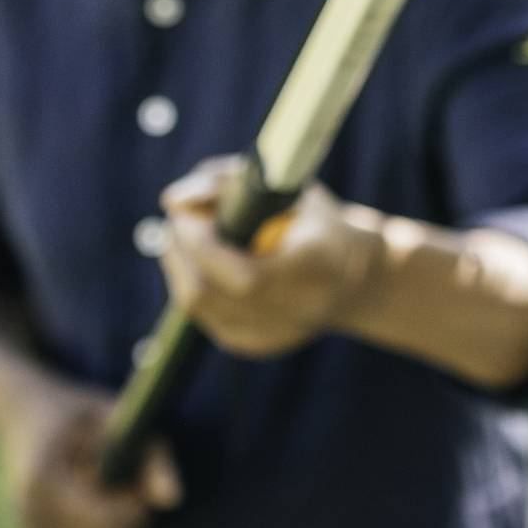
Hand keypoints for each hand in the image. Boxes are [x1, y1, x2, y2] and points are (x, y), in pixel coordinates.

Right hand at [2, 380, 180, 527]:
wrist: (22, 414)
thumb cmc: (78, 413)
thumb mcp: (119, 419)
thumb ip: (151, 457)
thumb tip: (174, 499)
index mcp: (43, 481)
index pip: (106, 519)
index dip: (135, 503)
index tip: (140, 477)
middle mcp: (31, 513)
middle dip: (130, 513)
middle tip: (128, 477)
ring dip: (119, 519)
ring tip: (103, 477)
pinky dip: (103, 524)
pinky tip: (89, 492)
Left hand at [160, 159, 387, 358]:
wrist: (353, 278)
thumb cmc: (318, 224)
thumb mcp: (287, 189)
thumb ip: (230, 183)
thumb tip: (173, 200)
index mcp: (315, 270)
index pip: (244, 276)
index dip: (202, 244)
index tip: (185, 209)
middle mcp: (295, 313)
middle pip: (208, 297)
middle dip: (180, 253)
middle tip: (177, 221)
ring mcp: (273, 335)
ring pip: (198, 307)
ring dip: (181, 267)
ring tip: (188, 237)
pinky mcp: (254, 344)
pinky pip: (205, 316)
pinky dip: (194, 285)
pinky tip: (205, 265)